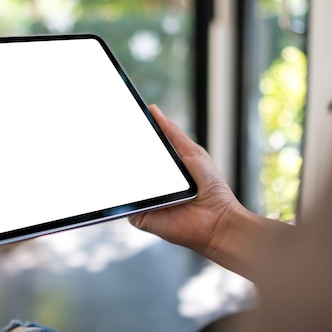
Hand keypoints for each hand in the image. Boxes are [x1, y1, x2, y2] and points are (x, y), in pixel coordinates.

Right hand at [129, 105, 290, 278]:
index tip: (120, 122)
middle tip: (114, 139)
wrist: (217, 220)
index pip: (138, 151)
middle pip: (127, 166)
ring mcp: (143, 200)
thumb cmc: (211, 188)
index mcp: (160, 169)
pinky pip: (125, 204)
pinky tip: (128, 184)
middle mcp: (149, 184)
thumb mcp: (192, 152)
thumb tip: (154, 110)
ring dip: (120, 173)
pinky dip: (124, 195)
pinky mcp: (139, 216)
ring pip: (123, 185)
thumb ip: (172, 133)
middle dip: (120, 154)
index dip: (128, 139)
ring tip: (118, 160)